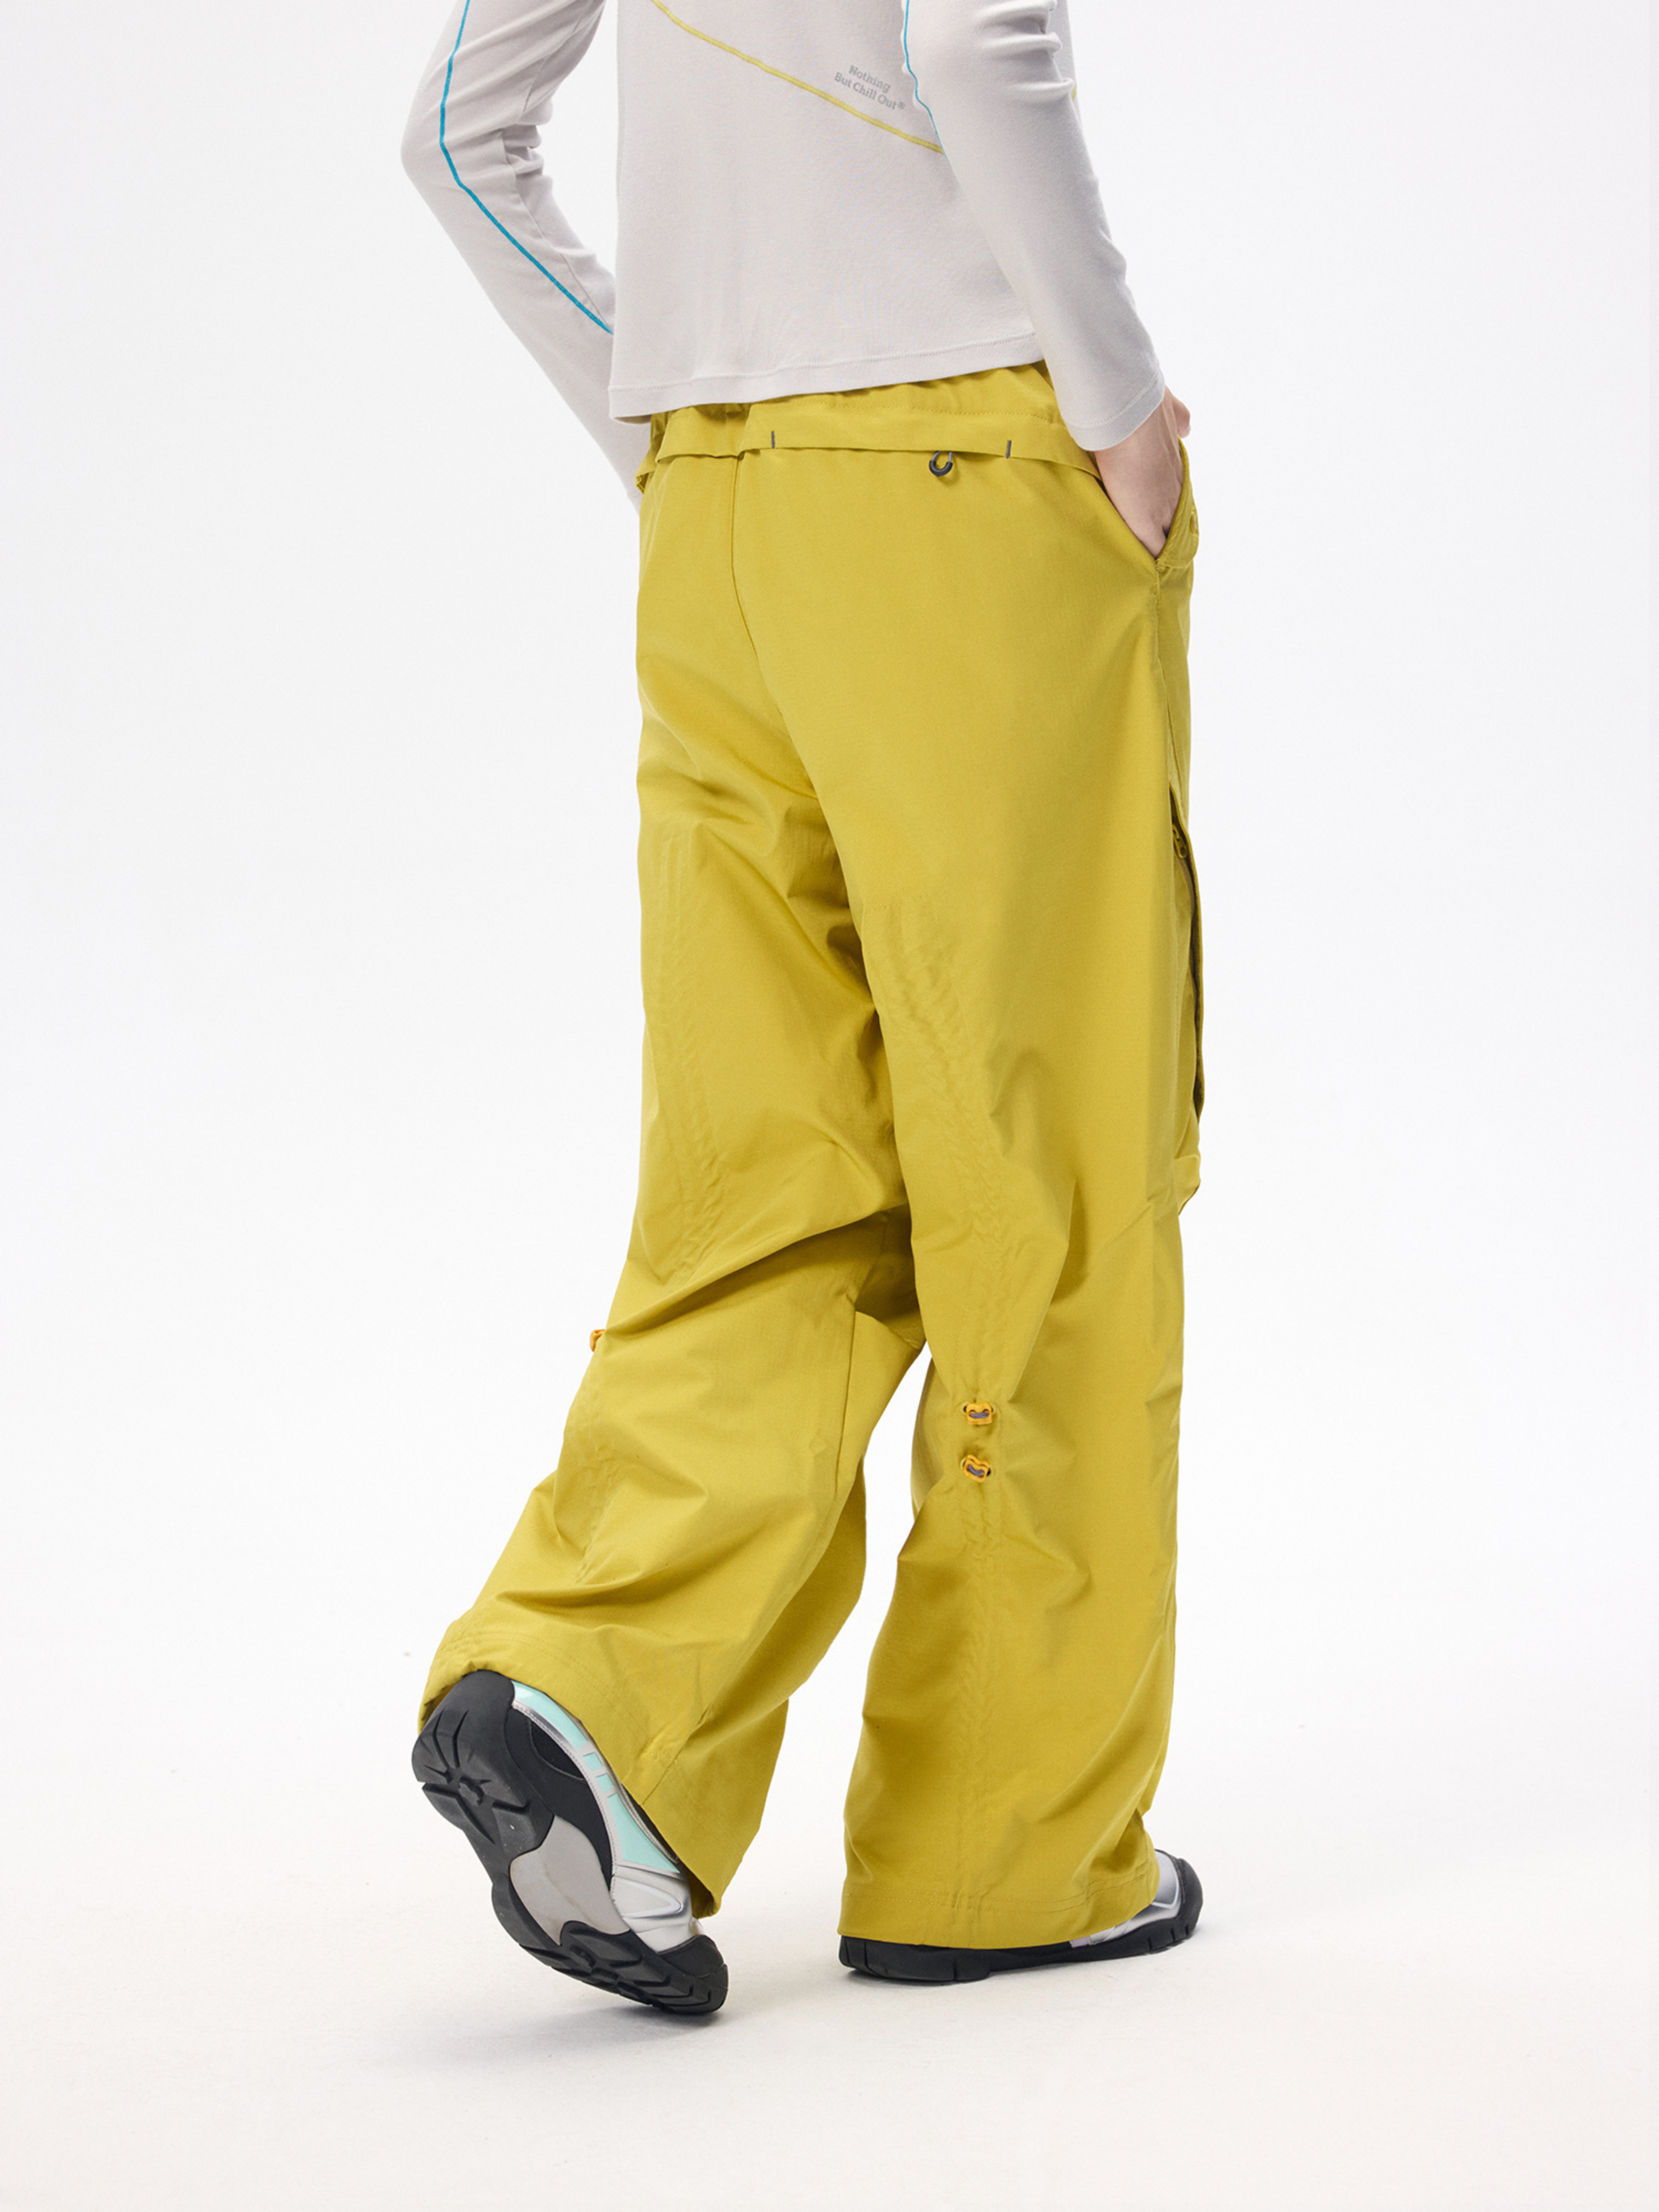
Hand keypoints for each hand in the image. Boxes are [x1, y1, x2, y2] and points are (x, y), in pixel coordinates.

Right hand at [1093, 389, 1190, 557]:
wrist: (1128, 415)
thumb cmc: (1143, 408)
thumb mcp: (1170, 410)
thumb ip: (1179, 418)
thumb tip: (1186, 426)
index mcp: (1178, 467)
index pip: (1180, 496)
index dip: (1174, 509)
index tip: (1171, 520)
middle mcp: (1177, 488)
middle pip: (1179, 520)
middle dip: (1173, 532)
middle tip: (1166, 547)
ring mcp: (1165, 506)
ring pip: (1171, 536)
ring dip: (1164, 546)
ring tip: (1158, 563)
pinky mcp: (1146, 522)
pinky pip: (1154, 549)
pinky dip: (1150, 559)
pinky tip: (1144, 570)